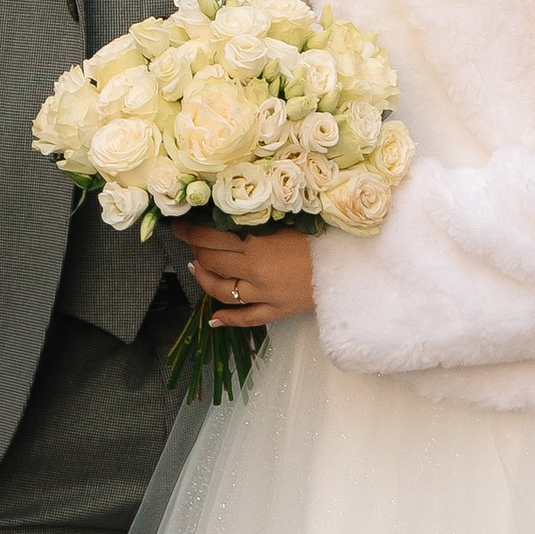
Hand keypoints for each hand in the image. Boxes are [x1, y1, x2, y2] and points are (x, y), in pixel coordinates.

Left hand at [175, 224, 315, 327]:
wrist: (355, 266)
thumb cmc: (327, 235)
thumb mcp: (291, 219)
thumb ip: (262, 219)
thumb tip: (235, 212)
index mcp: (257, 243)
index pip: (211, 236)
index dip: (191, 230)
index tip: (179, 224)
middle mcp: (254, 270)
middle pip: (213, 260)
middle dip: (195, 249)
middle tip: (189, 240)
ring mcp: (264, 294)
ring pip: (221, 290)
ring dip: (204, 278)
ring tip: (196, 268)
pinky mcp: (277, 310)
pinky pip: (247, 318)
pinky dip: (228, 320)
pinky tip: (215, 321)